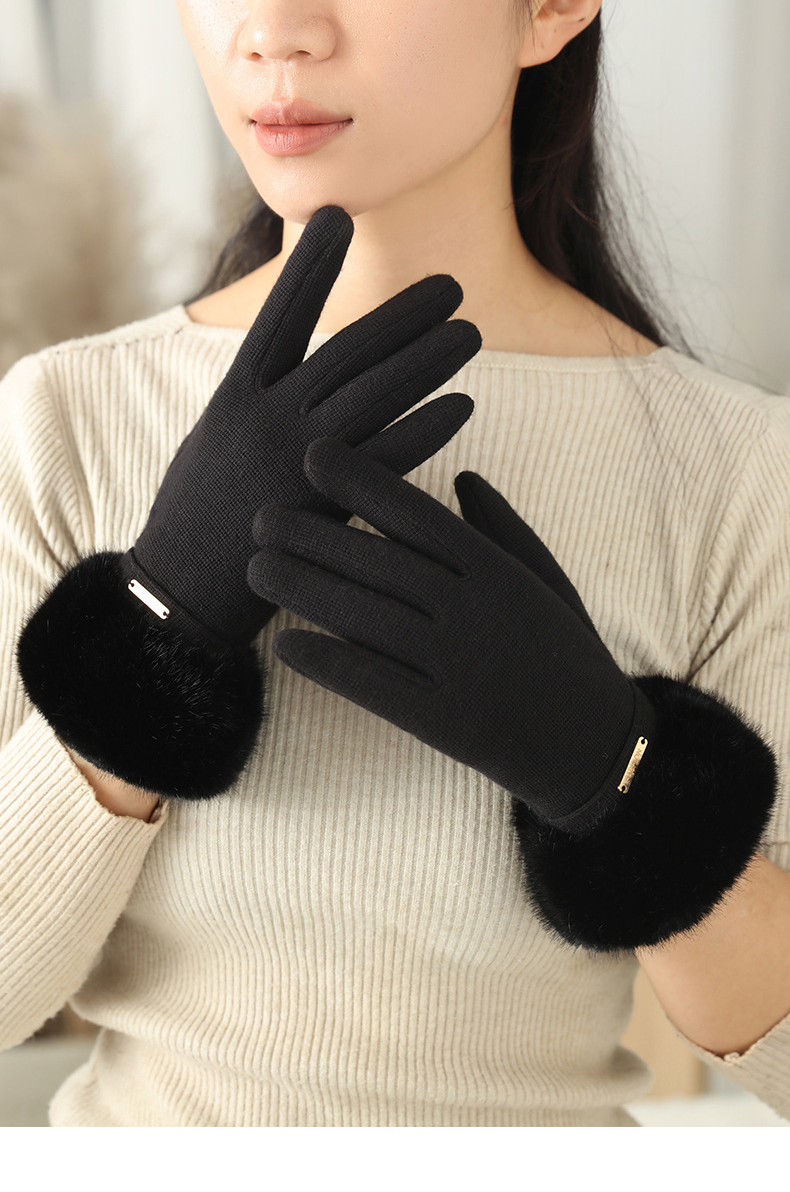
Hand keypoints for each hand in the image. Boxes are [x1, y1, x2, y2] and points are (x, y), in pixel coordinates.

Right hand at [16, 210, 478, 799]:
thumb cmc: (195, 514)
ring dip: (427, 361)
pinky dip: (424, 429)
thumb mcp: (213, 438)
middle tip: (453, 286)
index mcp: (235, 394)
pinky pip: (385, 459)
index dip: (311, 266)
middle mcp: (267, 417)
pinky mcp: (321, 506)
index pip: (279, 315)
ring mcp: (295, 460)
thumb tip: (293, 362)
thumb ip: (255, 398)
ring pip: (373, 395)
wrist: (178, 593)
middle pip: (348, 352)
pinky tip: (461, 405)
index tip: (340, 216)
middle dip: (404, 316)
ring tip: (470, 332)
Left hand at [248, 437, 777, 950]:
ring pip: (366, 617)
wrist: (596, 747)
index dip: (361, 482)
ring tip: (257, 570)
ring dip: (304, 590)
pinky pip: (374, 685)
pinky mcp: (445, 721)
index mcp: (496, 571)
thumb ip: (502, 526)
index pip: (417, 514)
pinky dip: (328, 662)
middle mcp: (473, 611)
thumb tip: (462, 476)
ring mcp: (458, 667)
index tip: (313, 457)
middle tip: (259, 518)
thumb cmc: (568, 652)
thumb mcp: (546, 577)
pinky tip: (286, 645)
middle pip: (378, 563)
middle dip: (313, 536)